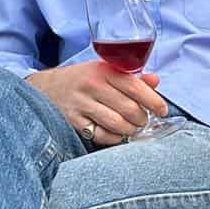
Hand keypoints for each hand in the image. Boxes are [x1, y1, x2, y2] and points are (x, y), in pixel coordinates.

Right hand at [27, 61, 168, 146]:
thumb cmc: (83, 79)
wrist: (47, 88)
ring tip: (132, 128)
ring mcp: (81, 104)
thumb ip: (131, 76)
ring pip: (117, 124)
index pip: (135, 86)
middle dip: (142, 119)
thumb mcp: (105, 70)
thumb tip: (155, 80)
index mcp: (103, 70)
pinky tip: (117, 134)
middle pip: (129, 108)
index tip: (162, 110)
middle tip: (144, 120)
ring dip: (131, 130)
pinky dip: (115, 138)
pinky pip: (102, 135)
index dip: (154, 101)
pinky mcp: (74, 121)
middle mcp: (92, 85)